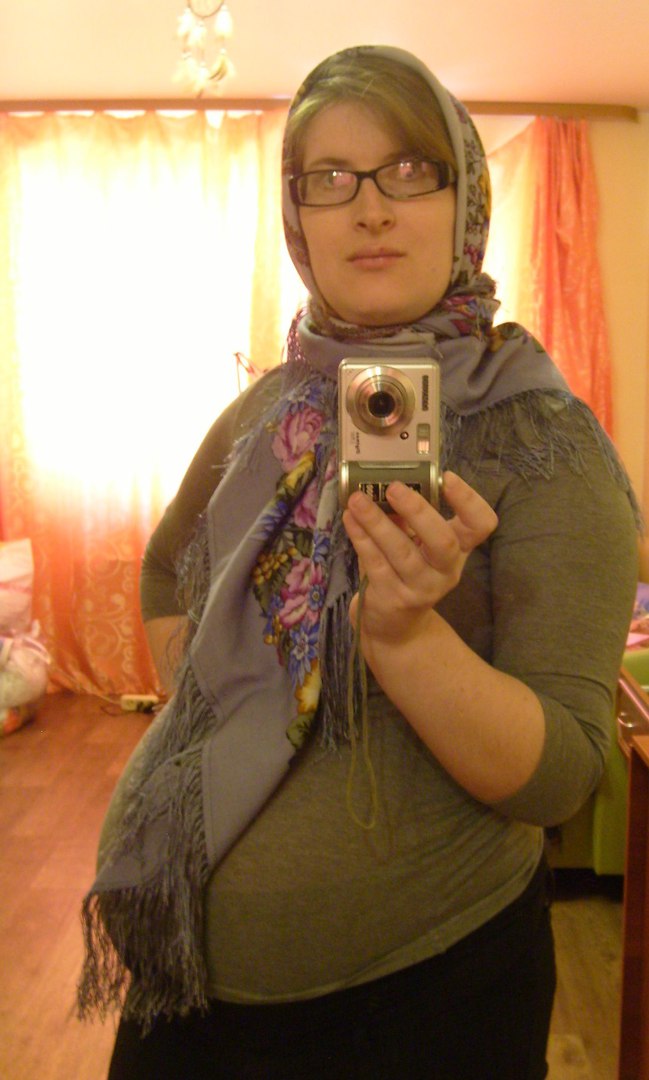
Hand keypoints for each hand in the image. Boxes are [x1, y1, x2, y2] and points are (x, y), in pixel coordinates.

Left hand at [342, 472, 497, 649]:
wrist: (395, 625)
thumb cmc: (407, 571)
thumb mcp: (418, 544)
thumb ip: (408, 518)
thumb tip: (382, 484)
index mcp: (460, 549)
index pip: (482, 524)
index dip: (469, 500)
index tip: (446, 477)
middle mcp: (446, 570)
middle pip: (444, 541)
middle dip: (418, 512)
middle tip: (394, 487)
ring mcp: (421, 588)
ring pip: (402, 552)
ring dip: (377, 522)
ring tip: (357, 499)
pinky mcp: (393, 599)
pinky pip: (376, 564)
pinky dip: (361, 538)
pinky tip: (349, 519)